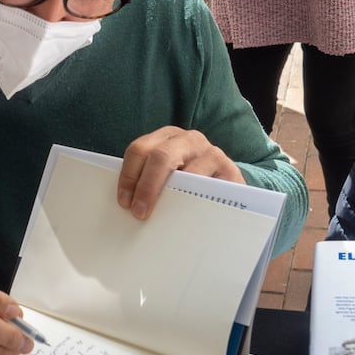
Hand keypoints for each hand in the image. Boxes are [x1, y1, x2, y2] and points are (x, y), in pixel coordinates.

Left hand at [117, 127, 244, 219]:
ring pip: (186, 172)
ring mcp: (210, 152)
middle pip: (160, 156)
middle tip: (139, 212)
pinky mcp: (229, 169)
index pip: (139, 150)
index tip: (124, 201)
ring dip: (173, 197)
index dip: (129, 176)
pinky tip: (189, 215)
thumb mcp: (167, 176)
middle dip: (146, 186)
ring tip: (165, 217)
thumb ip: (148, 181)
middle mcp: (188, 139)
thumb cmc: (188, 185)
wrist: (228, 191)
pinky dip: (197, 201)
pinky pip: (208, 186)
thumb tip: (126, 202)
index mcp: (166, 138)